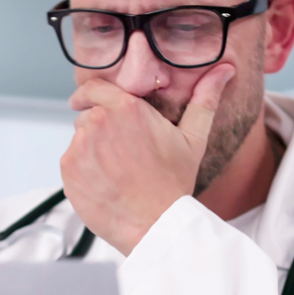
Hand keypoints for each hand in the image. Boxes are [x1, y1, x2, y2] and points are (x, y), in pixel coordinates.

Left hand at [61, 67, 231, 253]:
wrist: (156, 224)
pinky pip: (71, 162)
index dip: (88, 94)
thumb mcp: (193, 138)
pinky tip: (105, 183)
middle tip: (120, 152)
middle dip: (99, 129)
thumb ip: (204, 99)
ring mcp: (80, 146)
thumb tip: (225, 71)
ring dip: (91, 150)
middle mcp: (99, 121)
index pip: (93, 87)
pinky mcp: (69, 169)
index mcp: (126, 107)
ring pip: (79, 140)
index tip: (83, 101)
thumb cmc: (174, 183)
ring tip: (116, 171)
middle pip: (87, 116)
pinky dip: (82, 171)